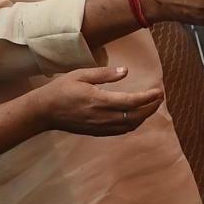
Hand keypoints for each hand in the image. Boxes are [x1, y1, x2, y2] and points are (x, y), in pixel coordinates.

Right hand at [32, 66, 163, 137]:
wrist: (44, 112)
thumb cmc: (61, 89)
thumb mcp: (81, 75)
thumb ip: (105, 74)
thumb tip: (126, 71)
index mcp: (99, 101)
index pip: (132, 102)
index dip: (148, 98)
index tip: (158, 91)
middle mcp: (102, 117)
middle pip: (136, 116)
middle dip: (151, 107)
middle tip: (159, 96)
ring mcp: (100, 127)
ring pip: (130, 126)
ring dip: (144, 116)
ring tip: (151, 105)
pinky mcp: (97, 132)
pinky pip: (121, 130)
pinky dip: (134, 123)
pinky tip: (137, 115)